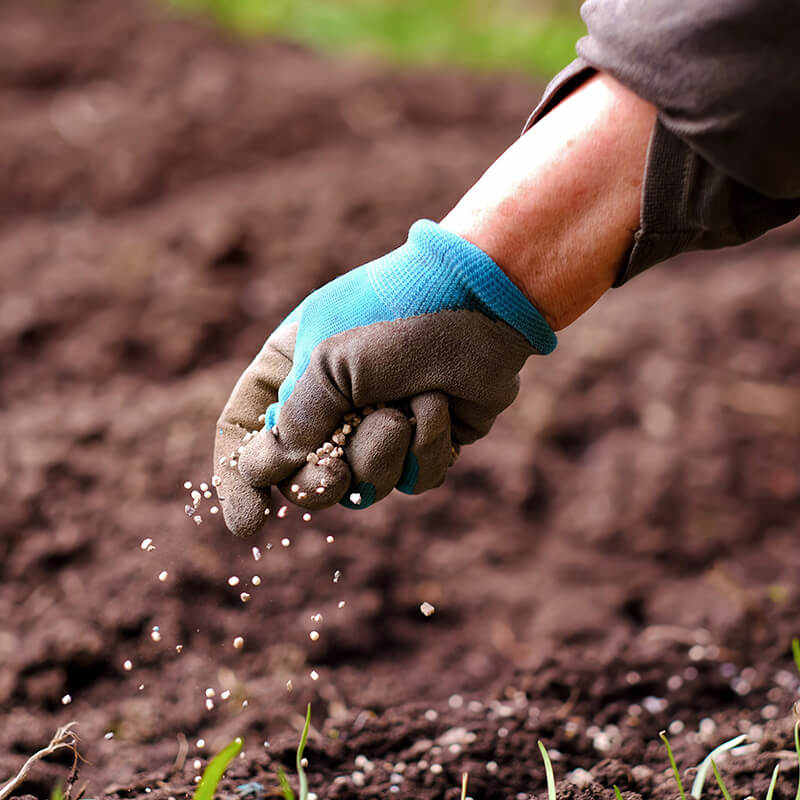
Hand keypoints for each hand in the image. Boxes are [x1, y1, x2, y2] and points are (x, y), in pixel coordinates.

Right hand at [214, 220, 555, 536]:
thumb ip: (295, 421)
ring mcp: (379, 427)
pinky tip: (439, 405)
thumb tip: (267, 471)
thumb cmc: (396, 316)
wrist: (481, 301)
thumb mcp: (328, 362)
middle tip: (334, 475)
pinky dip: (426, 447)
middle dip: (320, 483)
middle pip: (302, 479)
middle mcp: (330, 405)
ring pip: (363, 487)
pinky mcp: (425, 442)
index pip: (245, 433)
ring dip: (382, 452)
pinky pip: (413, 481)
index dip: (240, 481)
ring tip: (403, 407)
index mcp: (291, 372)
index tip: (250, 522)